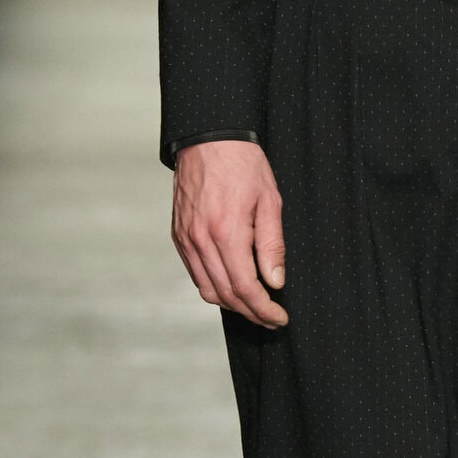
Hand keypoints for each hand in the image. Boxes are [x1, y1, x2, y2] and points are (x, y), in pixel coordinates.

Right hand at [171, 140, 287, 327]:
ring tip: (254, 306)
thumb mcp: (270, 200)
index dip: (264, 309)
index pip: (245, 288)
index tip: (279, 318)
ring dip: (232, 304)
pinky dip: (214, 286)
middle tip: (271, 318)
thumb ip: (272, 245)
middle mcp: (201, 240)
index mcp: (226, 232)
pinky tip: (232, 285)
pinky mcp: (179, 235)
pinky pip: (195, 272)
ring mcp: (186, 239)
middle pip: (226, 295)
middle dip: (251, 312)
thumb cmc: (243, 164)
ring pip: (207, 289)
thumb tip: (275, 282)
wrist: (208, 139)